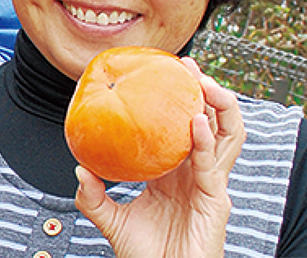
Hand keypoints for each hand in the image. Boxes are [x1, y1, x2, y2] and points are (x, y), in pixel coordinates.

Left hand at [74, 59, 245, 257]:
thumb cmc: (144, 255)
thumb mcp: (111, 220)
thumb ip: (93, 196)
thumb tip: (80, 168)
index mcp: (174, 172)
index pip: (183, 127)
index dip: (180, 99)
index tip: (165, 71)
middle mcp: (195, 173)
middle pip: (211, 124)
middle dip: (205, 92)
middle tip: (188, 67)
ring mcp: (209, 186)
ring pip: (226, 138)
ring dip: (218, 107)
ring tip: (202, 83)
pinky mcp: (215, 202)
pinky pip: (212, 165)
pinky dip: (205, 140)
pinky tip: (196, 121)